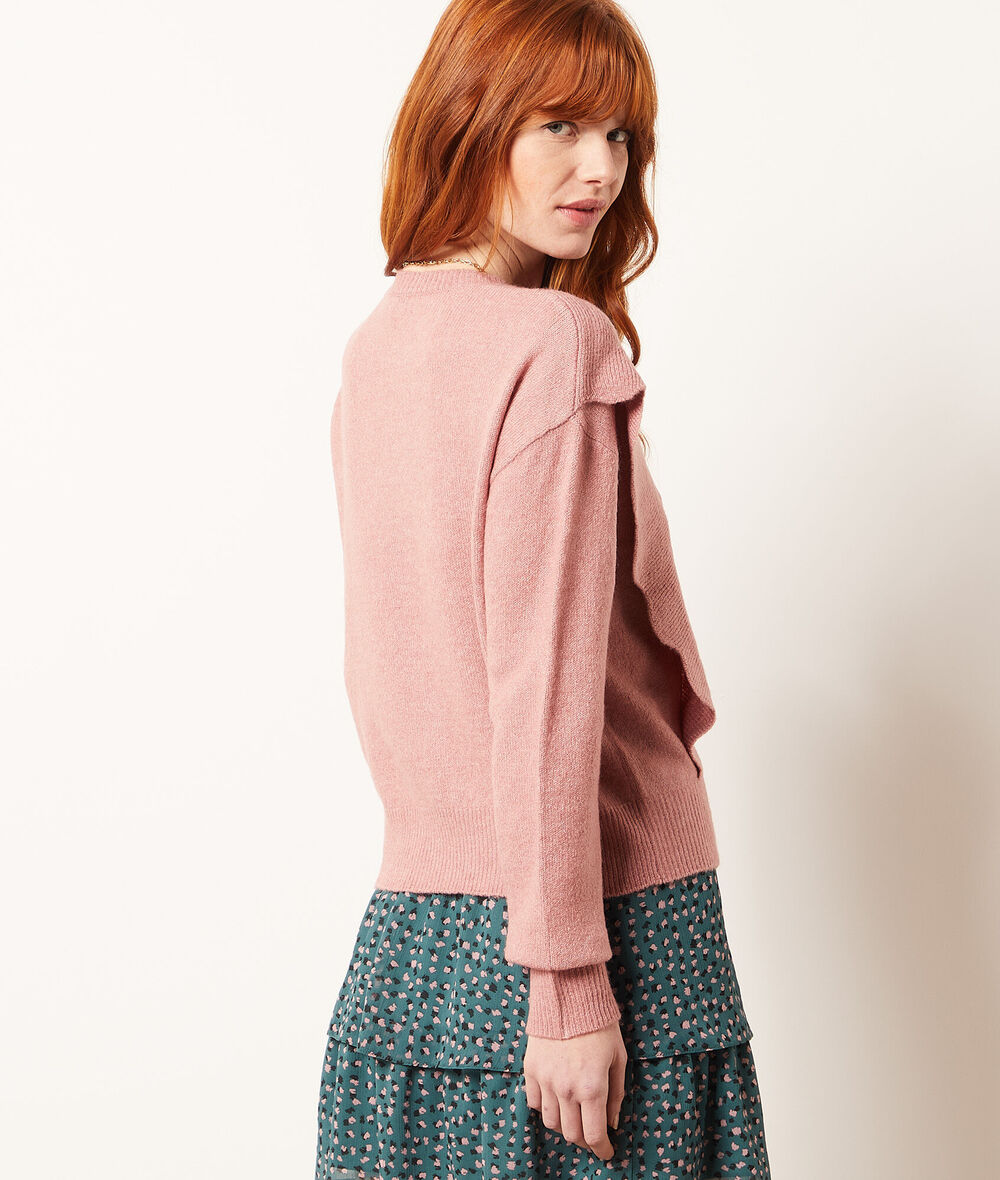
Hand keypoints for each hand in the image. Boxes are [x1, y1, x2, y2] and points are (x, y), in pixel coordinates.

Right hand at [522, 1021, 626, 1160]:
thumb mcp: (618, 1058)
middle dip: (585, 1139)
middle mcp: (567, 1089)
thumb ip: (617, 1094)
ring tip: (574, 1115)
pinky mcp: (531, 1069)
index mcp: (592, 1088)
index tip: (606, 1152)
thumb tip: (613, 1122)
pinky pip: (535, 1102)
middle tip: (592, 1133)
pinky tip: (557, 1098)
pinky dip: (546, 1107)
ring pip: (551, 1122)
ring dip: (565, 1125)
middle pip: (571, 1134)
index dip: (602, 1150)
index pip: (594, 1135)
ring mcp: (546, 1080)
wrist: (569, 994)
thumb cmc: (600, 1025)